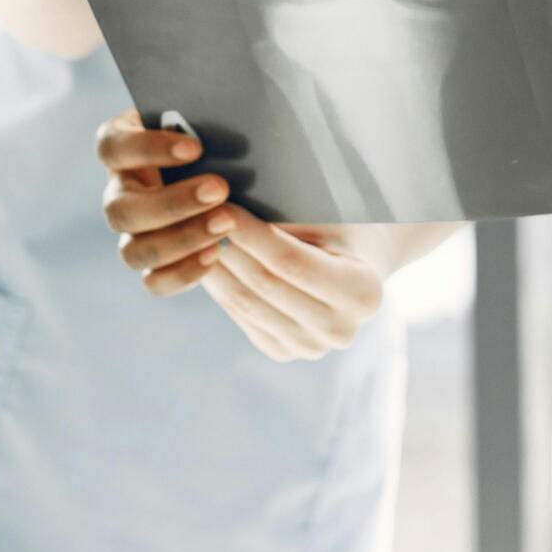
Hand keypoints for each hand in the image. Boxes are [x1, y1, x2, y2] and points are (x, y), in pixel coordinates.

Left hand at [97, 109, 393, 361]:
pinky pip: (241, 315)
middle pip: (265, 285)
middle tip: (193, 213)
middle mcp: (339, 330)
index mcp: (363, 293)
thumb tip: (229, 201)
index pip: (292, 262)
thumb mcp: (333, 209)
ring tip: (188, 230)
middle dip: (226, 246)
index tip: (220, 204)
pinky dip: (219, 284)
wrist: (362, 256)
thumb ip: (291, 216)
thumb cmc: (349, 218)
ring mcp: (309, 347)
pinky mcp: (283, 349)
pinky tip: (201, 254)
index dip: (252, 234)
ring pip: (245, 303)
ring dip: (213, 265)